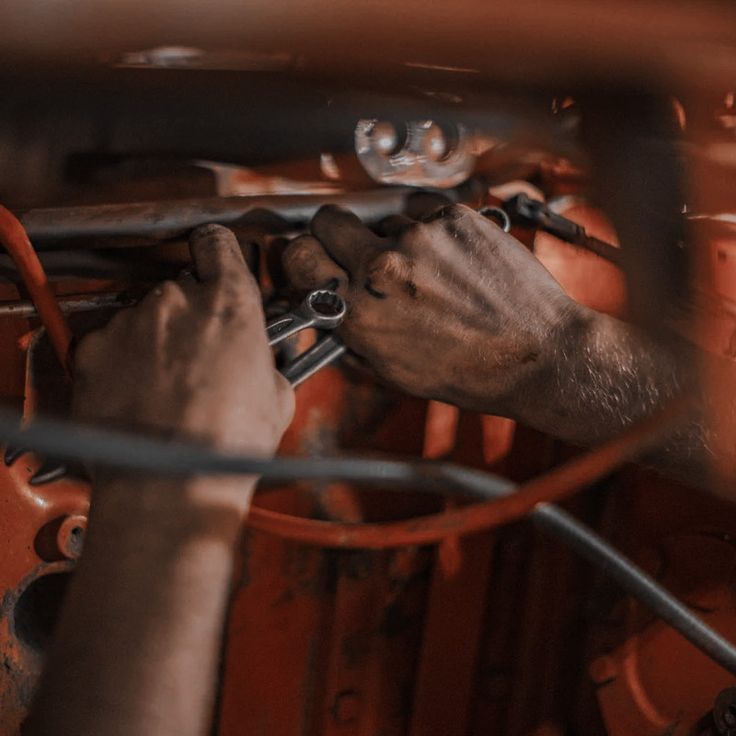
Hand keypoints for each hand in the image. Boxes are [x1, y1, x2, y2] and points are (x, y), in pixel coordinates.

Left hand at [73, 224, 293, 455]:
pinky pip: (112, 343)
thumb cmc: (226, 444)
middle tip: (201, 356)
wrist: (170, 482)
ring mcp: (131, 323)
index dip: (217, 253)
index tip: (215, 263)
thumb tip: (260, 361)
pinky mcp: (95, 350)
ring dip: (157, 341)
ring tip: (168, 387)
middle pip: (181, 289)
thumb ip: (266, 360)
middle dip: (191, 317)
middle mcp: (176, 301)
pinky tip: (139, 396)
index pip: (217, 243)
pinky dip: (123, 361)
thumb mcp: (277, 398)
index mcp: (229, 303)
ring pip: (146, 318)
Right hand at [282, 204, 584, 416]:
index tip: (312, 259)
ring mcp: (420, 237)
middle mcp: (383, 268)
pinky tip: (453, 260)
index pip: (297, 256)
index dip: (302, 257)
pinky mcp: (454, 218)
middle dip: (336, 234)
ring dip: (393, 238)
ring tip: (427, 270)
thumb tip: (327, 305)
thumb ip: (352, 330)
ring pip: (382, 219)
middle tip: (355, 249)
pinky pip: (423, 213)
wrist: (538, 353)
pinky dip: (431, 231)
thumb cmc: (471, 371)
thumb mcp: (393, 369)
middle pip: (328, 220)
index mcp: (360, 311)